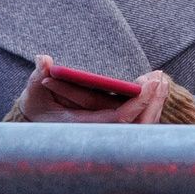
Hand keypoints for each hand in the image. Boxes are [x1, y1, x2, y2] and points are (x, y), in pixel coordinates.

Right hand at [14, 55, 169, 123]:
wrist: (38, 119)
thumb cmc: (37, 105)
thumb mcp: (33, 91)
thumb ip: (38, 75)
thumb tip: (44, 60)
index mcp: (84, 127)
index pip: (119, 119)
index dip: (137, 103)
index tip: (149, 83)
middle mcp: (101, 134)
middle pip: (139, 124)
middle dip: (153, 100)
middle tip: (159, 77)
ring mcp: (111, 132)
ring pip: (143, 123)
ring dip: (155, 100)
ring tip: (161, 78)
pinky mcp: (117, 127)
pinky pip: (141, 120)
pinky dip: (151, 103)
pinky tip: (158, 85)